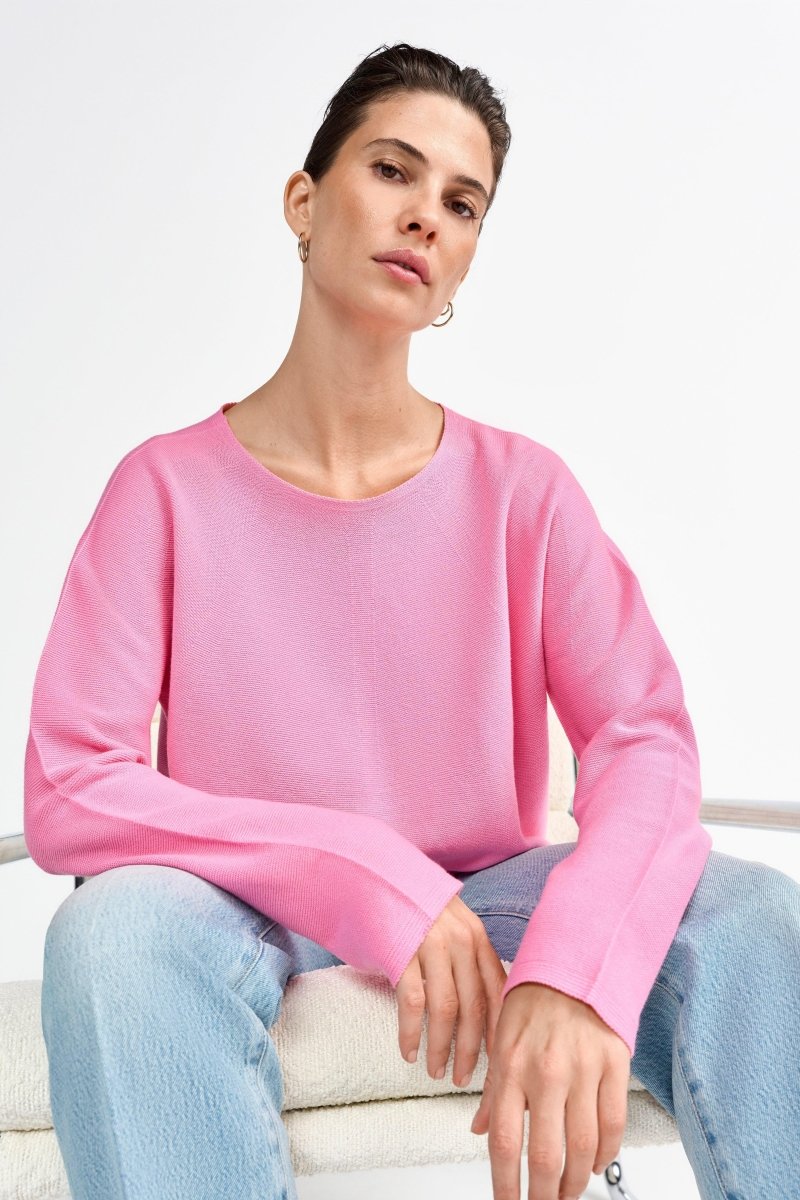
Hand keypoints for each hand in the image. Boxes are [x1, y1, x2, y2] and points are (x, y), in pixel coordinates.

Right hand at [395, 894, 507, 1086]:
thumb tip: (476, 1008)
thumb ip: (465, 959)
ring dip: (441, 1047)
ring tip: (436, 1071)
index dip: (498, 1032)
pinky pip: (412, 1003)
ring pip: (446, 1009)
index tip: (496, 1062)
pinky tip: (408, 1052)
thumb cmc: (411, 908)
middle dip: (471, 1050)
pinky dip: (411, 1033)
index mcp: (477, 936)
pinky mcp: (401, 951)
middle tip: (465, 1080)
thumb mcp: (448, 926)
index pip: (498, 992)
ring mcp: (430, 944)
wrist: (373, 874)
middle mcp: (460, 940)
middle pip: (474, 1006)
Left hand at [470, 982, 630, 1199]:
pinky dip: (606, 1153)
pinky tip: (596, 1162)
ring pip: (582, 1149)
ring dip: (576, 1182)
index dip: (506, 1187)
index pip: (505, 1143)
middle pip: (545, 1156)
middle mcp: (546, 1072)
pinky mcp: (614, 1065)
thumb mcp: (501, 1039)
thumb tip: (479, 1130)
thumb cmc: (535, 999)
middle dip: (543, 1195)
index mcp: (512, 1066)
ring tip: (568, 1192)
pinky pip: (613, 1125)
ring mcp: (583, 1070)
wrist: (576, 962)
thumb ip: (494, 1091)